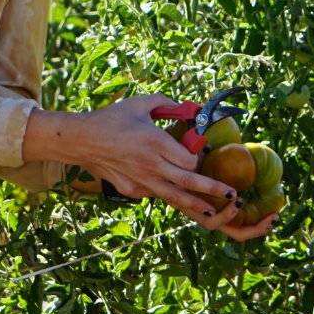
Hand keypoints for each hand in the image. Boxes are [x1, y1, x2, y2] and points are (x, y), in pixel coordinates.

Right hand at [23, 97, 276, 239]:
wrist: (81, 141)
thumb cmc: (111, 119)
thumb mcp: (139, 103)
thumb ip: (166, 102)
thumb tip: (186, 106)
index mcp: (155, 142)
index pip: (189, 160)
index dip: (199, 159)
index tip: (202, 155)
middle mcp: (151, 164)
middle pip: (189, 182)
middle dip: (213, 190)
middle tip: (232, 195)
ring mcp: (141, 181)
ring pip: (174, 196)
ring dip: (196, 205)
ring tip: (213, 211)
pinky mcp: (131, 190)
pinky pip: (155, 193)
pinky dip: (165, 192)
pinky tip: (171, 189)